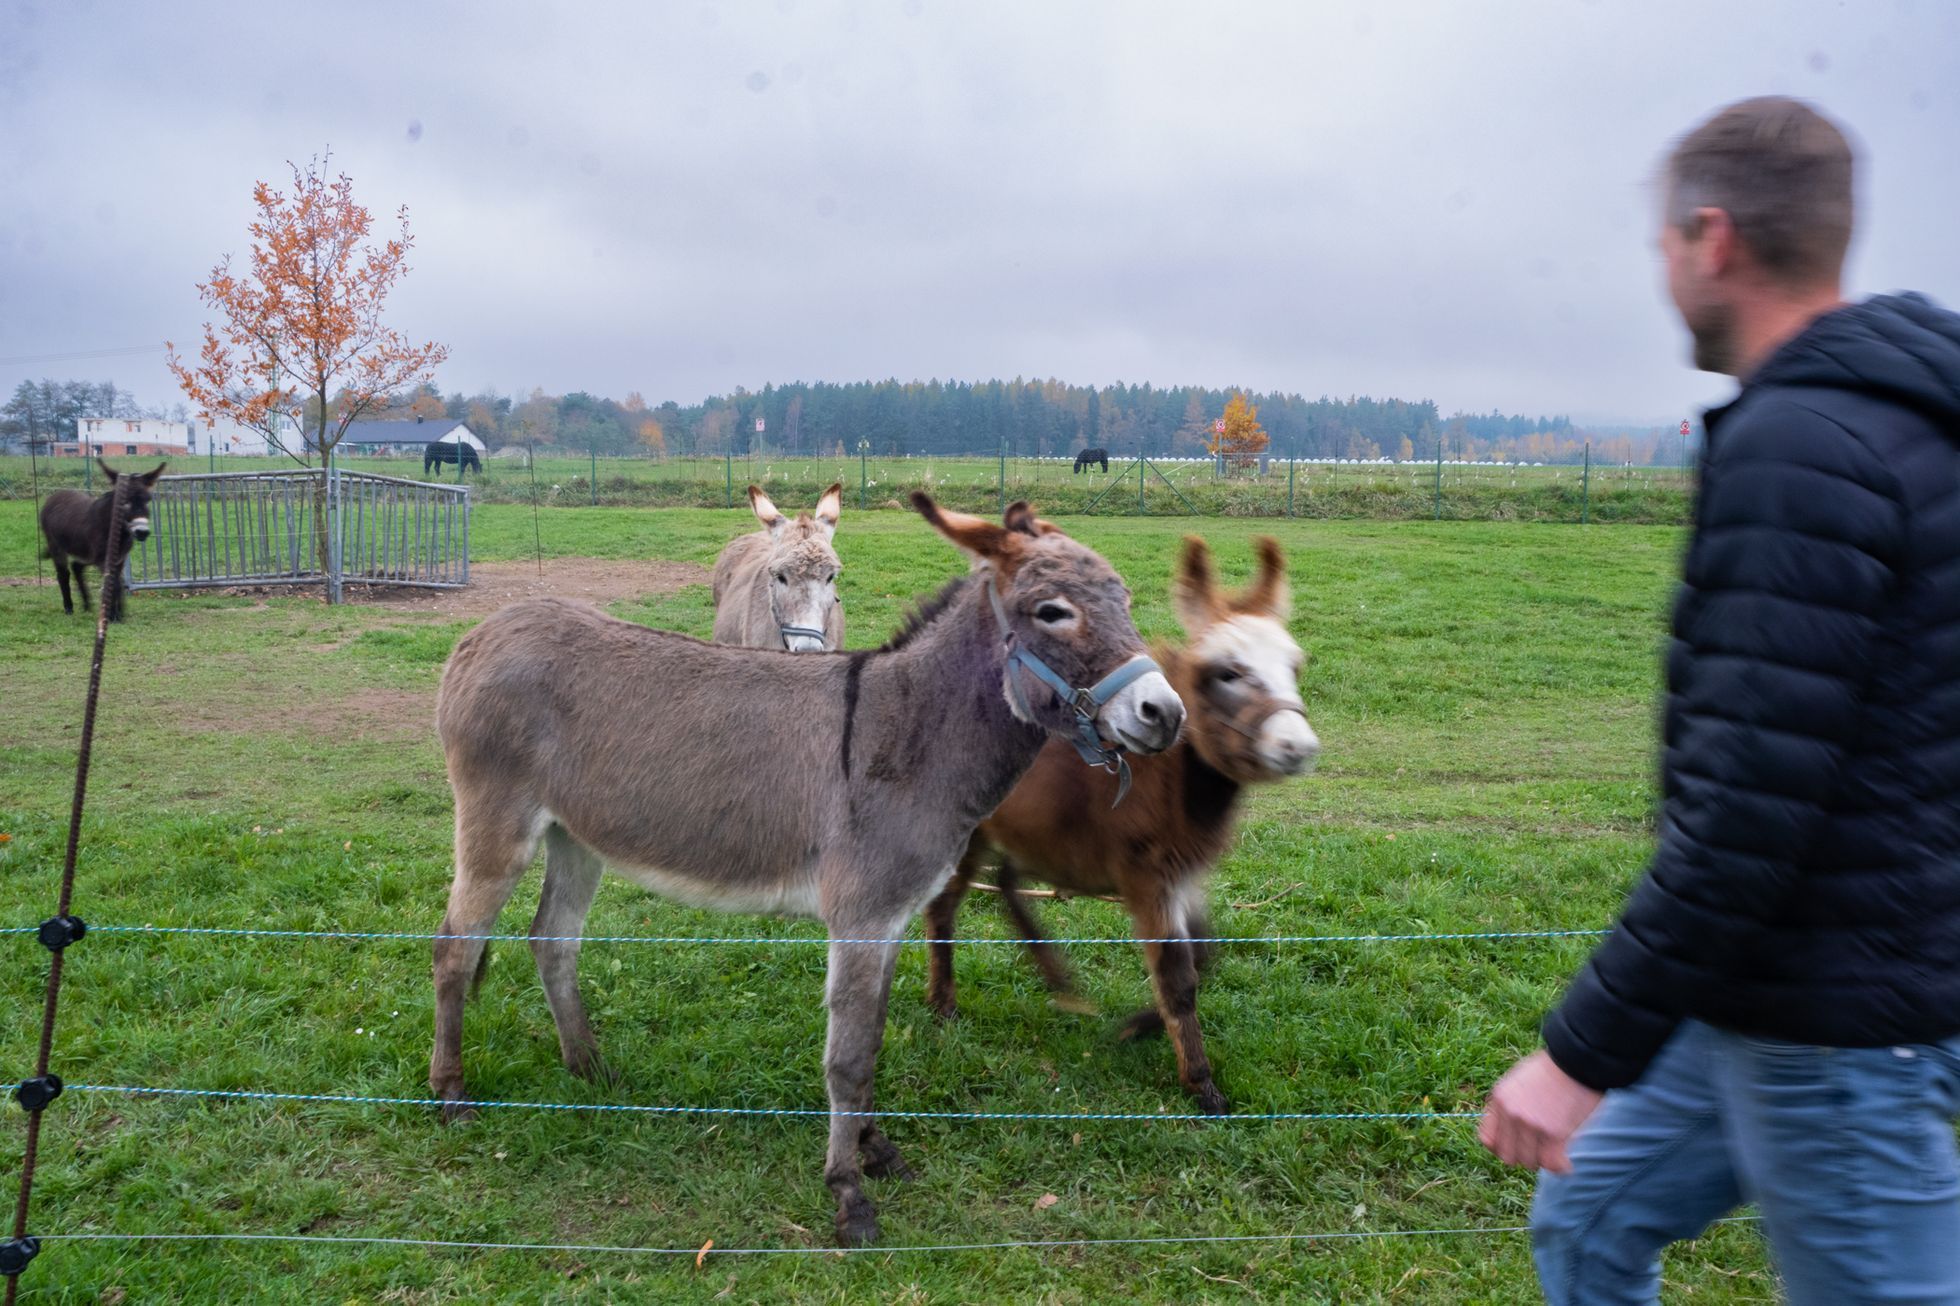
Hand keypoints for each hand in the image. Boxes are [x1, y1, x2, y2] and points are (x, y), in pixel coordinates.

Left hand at [1479, 1049, 1603, 1173]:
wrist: (1577, 1059)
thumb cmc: (1552, 1069)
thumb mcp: (1518, 1080)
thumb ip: (1509, 1104)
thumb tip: (1509, 1131)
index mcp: (1499, 1099)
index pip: (1488, 1140)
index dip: (1501, 1148)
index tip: (1516, 1147)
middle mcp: (1511, 1113)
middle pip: (1508, 1156)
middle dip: (1523, 1156)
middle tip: (1539, 1151)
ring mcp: (1531, 1124)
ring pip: (1529, 1162)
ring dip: (1542, 1160)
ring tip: (1554, 1152)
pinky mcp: (1554, 1133)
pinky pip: (1551, 1164)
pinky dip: (1560, 1166)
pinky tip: (1566, 1163)